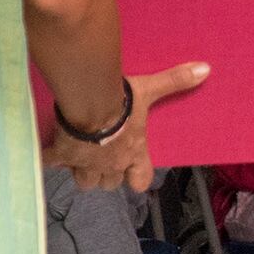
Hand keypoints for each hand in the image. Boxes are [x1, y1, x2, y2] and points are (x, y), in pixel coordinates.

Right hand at [44, 62, 210, 194]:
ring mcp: (86, 164)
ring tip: (80, 157)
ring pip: (85, 182)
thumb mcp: (150, 90)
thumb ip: (175, 81)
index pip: (140, 180)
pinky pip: (52, 164)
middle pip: (109, 184)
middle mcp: (111, 165)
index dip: (136, 179)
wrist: (89, 103)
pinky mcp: (62, 156)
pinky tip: (47, 152)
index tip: (133, 174)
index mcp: (133, 153)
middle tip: (104, 158)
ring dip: (83, 172)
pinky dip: (49, 159)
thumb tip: (206, 69)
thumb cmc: (122, 101)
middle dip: (107, 175)